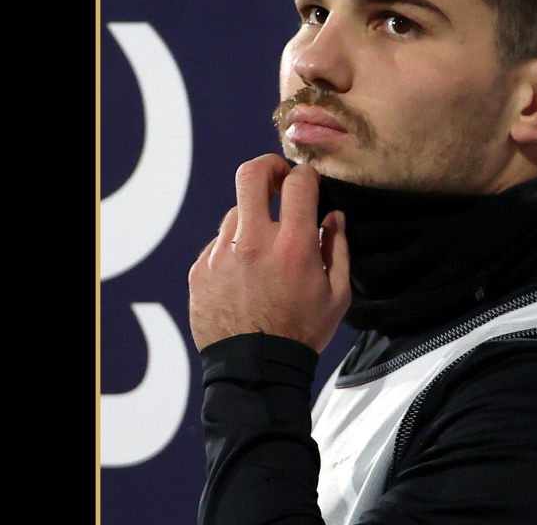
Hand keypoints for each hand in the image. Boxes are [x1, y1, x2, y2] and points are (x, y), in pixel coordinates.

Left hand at [188, 154, 350, 352]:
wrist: (254, 370)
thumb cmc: (300, 334)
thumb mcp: (337, 295)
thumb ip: (337, 248)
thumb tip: (334, 216)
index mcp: (293, 247)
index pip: (298, 183)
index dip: (306, 174)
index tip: (308, 180)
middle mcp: (253, 243)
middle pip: (251, 174)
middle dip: (267, 166)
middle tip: (276, 177)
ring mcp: (221, 255)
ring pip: (234, 213)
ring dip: (251, 220)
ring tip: (263, 249)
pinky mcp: (199, 270)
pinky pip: (217, 245)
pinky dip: (232, 250)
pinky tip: (243, 276)